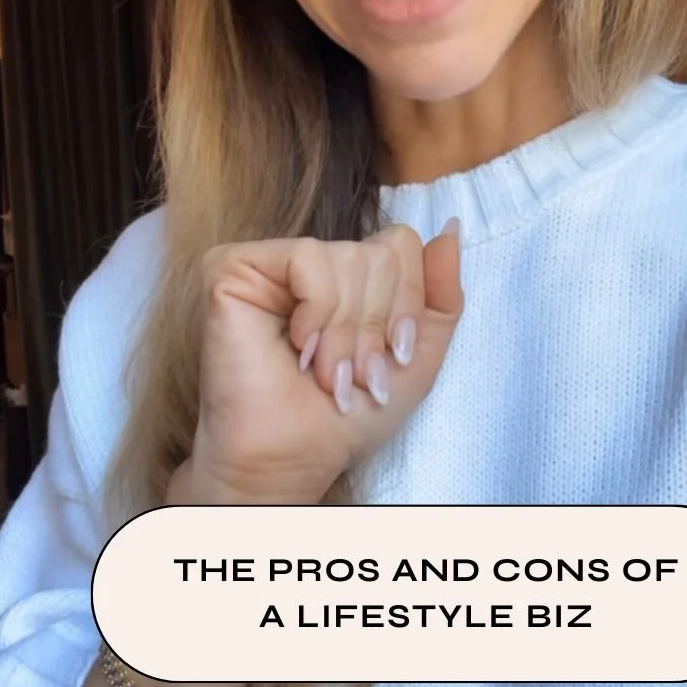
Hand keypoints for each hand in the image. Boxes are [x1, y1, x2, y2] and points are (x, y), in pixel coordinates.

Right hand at [170, 220, 463, 505]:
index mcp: (350, 276)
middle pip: (381, 252)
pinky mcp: (234, 267)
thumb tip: (452, 229)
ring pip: (349, 255)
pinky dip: (318, 309)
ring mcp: (270, 261)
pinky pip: (308, 257)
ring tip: (325, 370)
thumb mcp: (419, 357)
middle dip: (377, 325)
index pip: (403, 245)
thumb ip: (442, 294)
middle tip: (351, 373)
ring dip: (348, 330)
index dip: (407, 305)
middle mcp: (312, 262)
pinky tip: (299, 344)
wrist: (292, 458)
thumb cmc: (347, 417)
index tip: (393, 356)